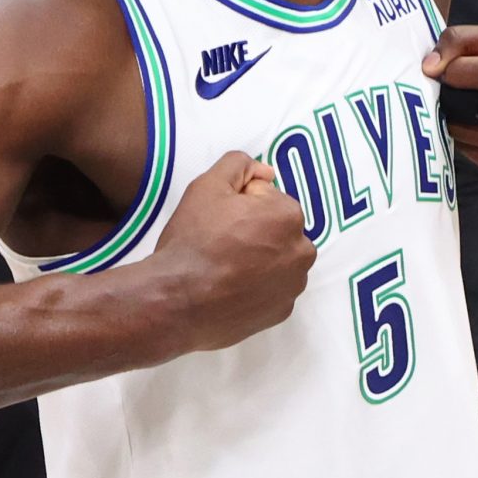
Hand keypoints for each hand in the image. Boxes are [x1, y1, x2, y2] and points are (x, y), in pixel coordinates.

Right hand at [142, 152, 314, 353]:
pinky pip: (272, 290)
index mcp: (289, 216)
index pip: (266, 198)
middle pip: (276, 230)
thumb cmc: (193, 241)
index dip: (239, 205)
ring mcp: (293, 286)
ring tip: (224, 267)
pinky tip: (231, 288)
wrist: (176, 301)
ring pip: (277, 260)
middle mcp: (302, 252)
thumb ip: (239, 164)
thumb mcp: (208, 185)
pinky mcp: (281, 312)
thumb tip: (265, 172)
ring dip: (258, 259)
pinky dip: (256, 287)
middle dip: (254, 231)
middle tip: (219, 243)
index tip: (219, 219)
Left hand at [421, 25, 477, 174]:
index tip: (464, 70)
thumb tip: (428, 69)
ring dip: (459, 122)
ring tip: (473, 109)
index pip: (457, 74)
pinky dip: (471, 142)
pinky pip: (475, 155)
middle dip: (455, 98)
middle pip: (458, 108)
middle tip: (466, 92)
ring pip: (463, 135)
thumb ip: (456, 40)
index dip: (454, 70)